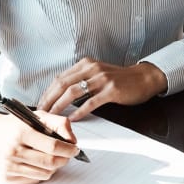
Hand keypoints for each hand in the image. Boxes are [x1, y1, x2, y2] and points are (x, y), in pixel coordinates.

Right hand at [0, 110, 78, 183]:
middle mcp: (13, 150)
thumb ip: (59, 123)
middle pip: (50, 163)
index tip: (75, 149)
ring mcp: (9, 166)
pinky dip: (41, 172)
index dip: (68, 149)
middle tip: (67, 155)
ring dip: (54, 167)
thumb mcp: (37, 116)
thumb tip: (73, 141)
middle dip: (64, 160)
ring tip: (51, 157)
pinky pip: (34, 179)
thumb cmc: (15, 125)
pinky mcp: (6, 177)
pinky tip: (37, 162)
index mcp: (21, 132)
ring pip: (45, 174)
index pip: (52, 146)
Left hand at [38, 57, 168, 119]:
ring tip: (52, 117)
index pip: (60, 78)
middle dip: (49, 99)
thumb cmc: (119, 79)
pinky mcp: (111, 90)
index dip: (48, 92)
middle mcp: (92, 68)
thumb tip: (60, 93)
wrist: (143, 78)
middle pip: (63, 84)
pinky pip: (91, 102)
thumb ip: (81, 79)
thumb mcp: (97, 74)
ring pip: (73, 92)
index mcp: (86, 64)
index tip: (40, 104)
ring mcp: (101, 78)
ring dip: (59, 106)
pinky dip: (79, 111)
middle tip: (41, 113)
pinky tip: (72, 119)